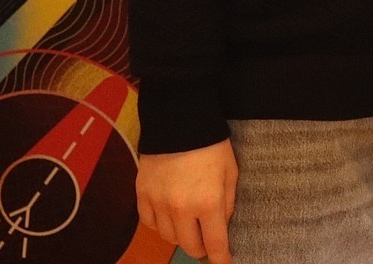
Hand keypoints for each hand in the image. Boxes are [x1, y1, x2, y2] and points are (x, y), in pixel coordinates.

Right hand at [136, 139, 237, 263]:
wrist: (179, 122)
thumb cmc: (212, 145)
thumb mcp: (230, 173)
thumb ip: (228, 203)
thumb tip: (222, 226)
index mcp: (207, 202)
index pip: (214, 243)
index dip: (221, 258)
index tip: (224, 263)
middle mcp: (180, 209)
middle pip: (189, 246)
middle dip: (201, 248)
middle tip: (207, 242)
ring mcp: (158, 203)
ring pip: (168, 237)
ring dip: (181, 236)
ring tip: (190, 226)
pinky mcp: (142, 195)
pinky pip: (149, 223)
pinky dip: (160, 225)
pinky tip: (169, 217)